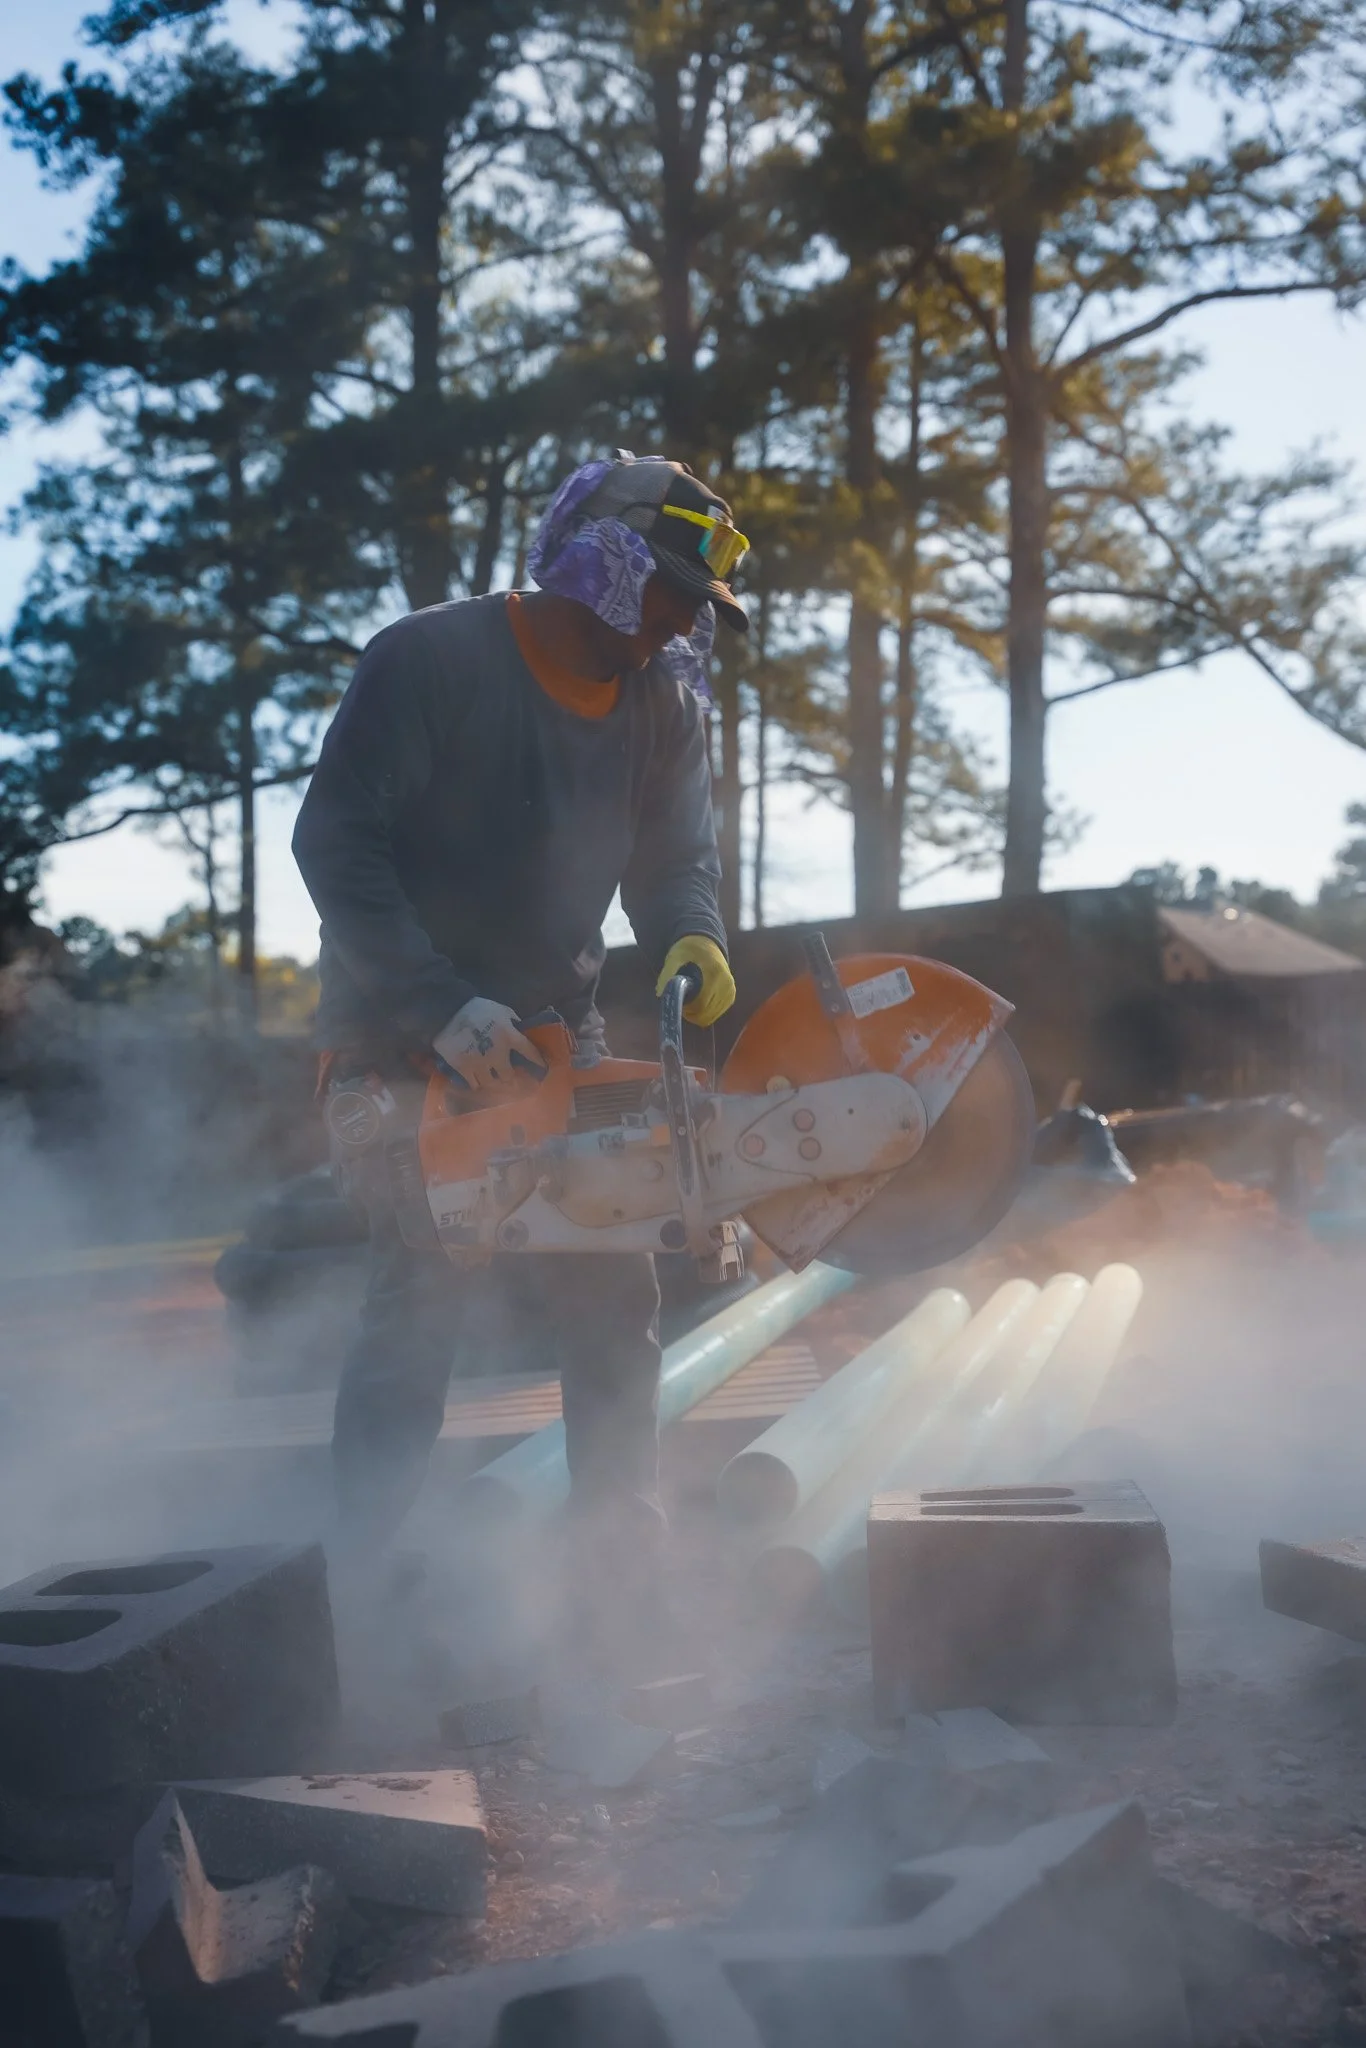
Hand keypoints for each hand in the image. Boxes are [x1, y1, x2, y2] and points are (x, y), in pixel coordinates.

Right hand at [433, 997, 547, 1091]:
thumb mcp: (501, 1010)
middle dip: (511, 1080)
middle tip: (512, 1083)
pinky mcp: (463, 1067)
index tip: (542, 1068)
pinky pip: (474, 1084)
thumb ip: (513, 1021)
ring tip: (495, 1085)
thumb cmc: (477, 1008)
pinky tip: (478, 1083)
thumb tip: (521, 1030)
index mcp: (509, 1036)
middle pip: (508, 1076)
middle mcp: (497, 1053)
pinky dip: (477, 1084)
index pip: (529, 1052)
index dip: (537, 1061)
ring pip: (491, 1083)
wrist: (448, 1010)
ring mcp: (480, 1063)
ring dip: (494, 1084)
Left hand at [656, 935, 735, 1028]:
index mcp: (714, 973)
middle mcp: (727, 984)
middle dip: (691, 1013)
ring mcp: (730, 991)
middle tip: (682, 1001)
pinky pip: (716, 1013)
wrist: (706, 943)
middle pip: (706, 1014)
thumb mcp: (675, 958)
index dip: (686, 1008)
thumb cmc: (689, 950)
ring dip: (697, 1013)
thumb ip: (667, 974)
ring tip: (690, 999)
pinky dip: (705, 1012)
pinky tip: (699, 1000)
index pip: (701, 1004)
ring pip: (711, 1017)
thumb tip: (660, 993)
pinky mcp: (731, 995)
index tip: (679, 1000)